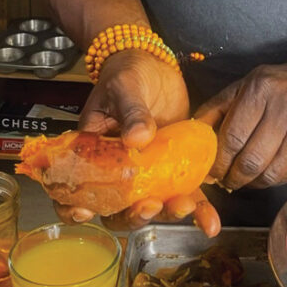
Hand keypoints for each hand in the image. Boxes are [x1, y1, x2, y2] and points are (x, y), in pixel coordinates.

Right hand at [54, 50, 220, 236]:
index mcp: (93, 155)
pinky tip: (210, 222)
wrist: (153, 64)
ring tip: (185, 206)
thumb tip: (138, 138)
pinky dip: (198, 210)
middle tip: (148, 206)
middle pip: (118, 208)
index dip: (76, 209)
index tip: (86, 212)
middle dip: (133, 215)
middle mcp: (118, 172)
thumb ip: (131, 112)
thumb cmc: (126, 74)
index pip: (76, 190)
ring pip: (153, 205)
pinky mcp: (173, 168)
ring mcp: (148, 173)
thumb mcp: (123, 88)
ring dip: (167, 213)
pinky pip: (185, 193)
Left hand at [194, 56, 286, 191]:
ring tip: (243, 179)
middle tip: (225, 179)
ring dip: (250, 183)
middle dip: (232, 177)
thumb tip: (192, 131)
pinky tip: (263, 174)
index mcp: (261, 90)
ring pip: (269, 174)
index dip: (218, 161)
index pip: (232, 137)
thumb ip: (219, 106)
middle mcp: (283, 111)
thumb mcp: (249, 83)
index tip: (211, 170)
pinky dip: (270, 180)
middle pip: (250, 160)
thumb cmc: (284, 83)